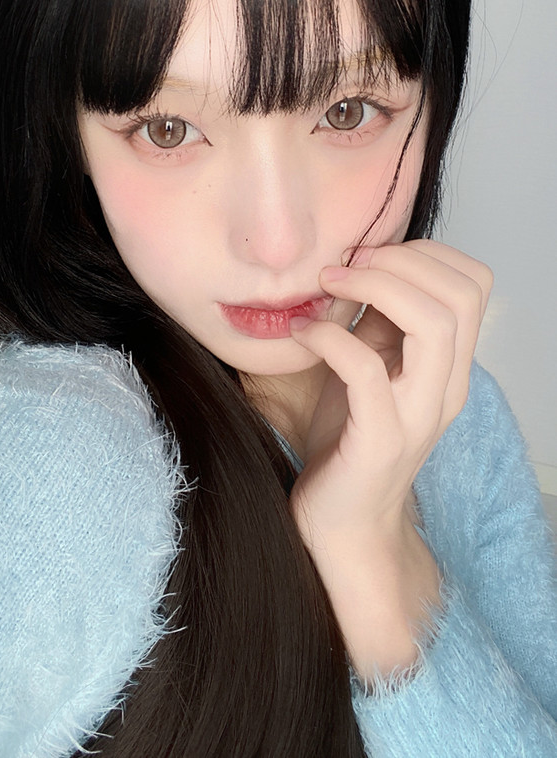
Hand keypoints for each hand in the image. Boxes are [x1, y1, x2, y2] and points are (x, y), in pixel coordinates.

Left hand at [288, 239, 491, 677]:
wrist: (341, 524)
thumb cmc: (348, 440)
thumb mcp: (369, 366)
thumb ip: (378, 322)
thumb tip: (364, 263)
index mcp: (448, 366)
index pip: (474, 285)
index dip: (424, 253)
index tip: (368, 254)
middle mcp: (445, 389)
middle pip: (460, 296)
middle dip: (398, 262)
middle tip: (343, 267)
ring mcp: (417, 415)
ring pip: (433, 325)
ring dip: (374, 287)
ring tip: (326, 286)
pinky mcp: (378, 440)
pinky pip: (366, 370)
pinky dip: (330, 337)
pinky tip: (302, 333)